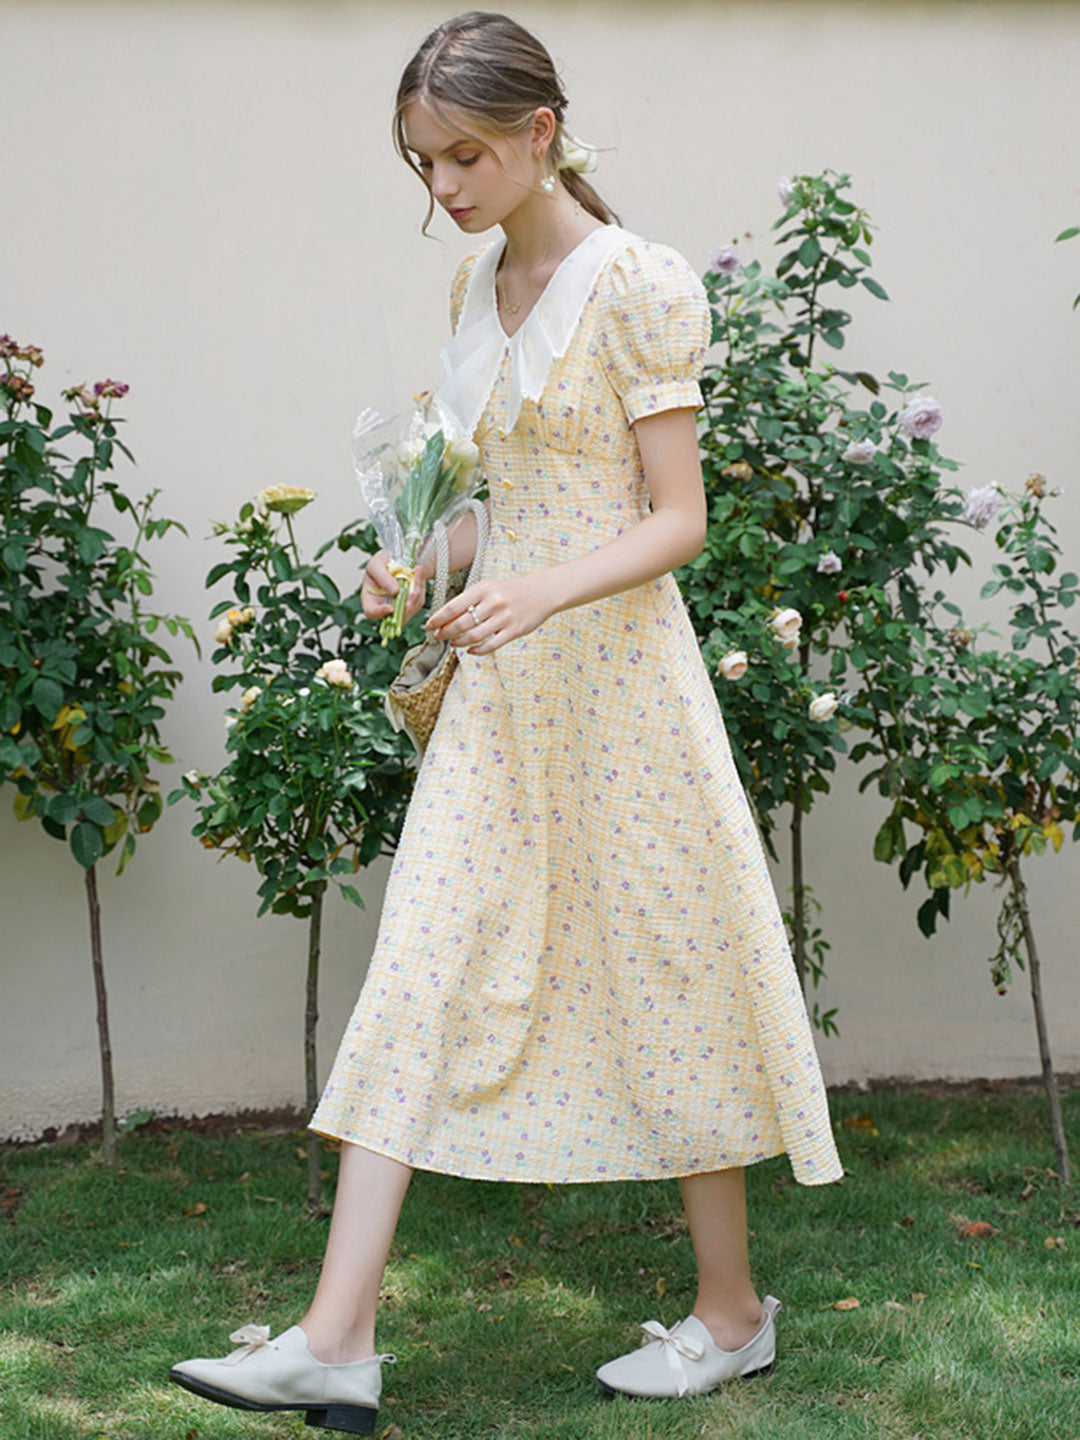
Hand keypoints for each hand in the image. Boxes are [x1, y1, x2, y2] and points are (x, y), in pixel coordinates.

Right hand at [359, 549, 432, 625]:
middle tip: (414, 592)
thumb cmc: (381, 562)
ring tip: (418, 571)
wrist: (395, 557)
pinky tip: (420, 572)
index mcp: (370, 599)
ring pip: (410, 609)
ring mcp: (399, 606)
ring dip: (417, 592)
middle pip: (395, 617)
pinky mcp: (411, 603)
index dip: (380, 613)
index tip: (390, 608)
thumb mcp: (376, 564)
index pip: (371, 612)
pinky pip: (419, 601)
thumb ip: (382, 577)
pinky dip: (421, 587)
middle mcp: (384, 606)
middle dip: (407, 607)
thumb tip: (394, 592)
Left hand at [424, 574, 555, 655]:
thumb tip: (446, 619)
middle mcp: (493, 602)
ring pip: (474, 636)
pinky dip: (477, 650)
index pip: (454, 606)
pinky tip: (470, 650)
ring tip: (454, 643)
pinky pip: (491, 645)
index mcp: (483, 588)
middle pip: (461, 623)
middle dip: (445, 633)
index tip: (428, 626)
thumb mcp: (489, 588)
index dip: (438, 619)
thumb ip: (470, 601)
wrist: (542, 592)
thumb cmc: (511, 590)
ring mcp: (504, 617)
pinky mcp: (514, 631)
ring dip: (459, 642)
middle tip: (438, 637)